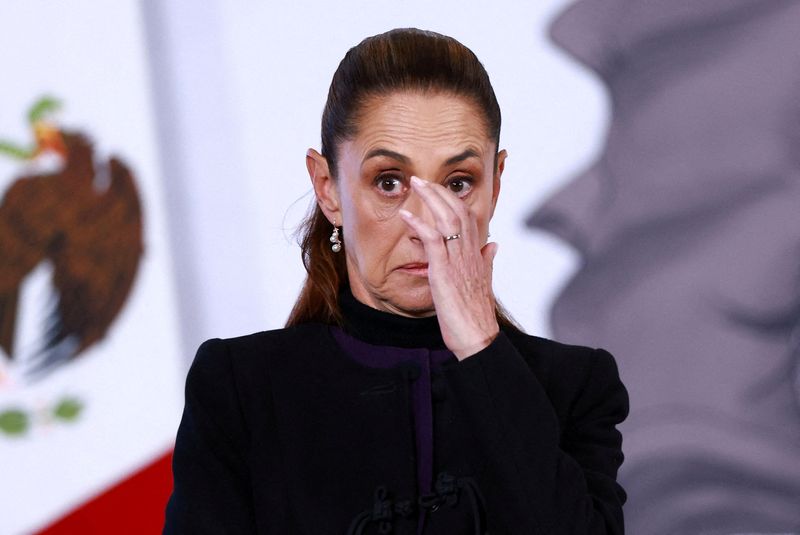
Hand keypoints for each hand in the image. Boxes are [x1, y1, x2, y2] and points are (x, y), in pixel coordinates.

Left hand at [399, 175, 498, 359]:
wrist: (478, 337)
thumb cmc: (476, 315)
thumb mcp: (484, 283)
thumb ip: (487, 261)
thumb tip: (495, 245)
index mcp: (477, 255)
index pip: (469, 217)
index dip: (454, 199)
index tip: (438, 188)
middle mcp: (470, 253)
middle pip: (458, 211)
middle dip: (440, 191)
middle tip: (422, 179)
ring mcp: (457, 261)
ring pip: (447, 219)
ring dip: (430, 198)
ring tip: (415, 184)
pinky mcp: (444, 271)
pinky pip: (432, 240)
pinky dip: (419, 224)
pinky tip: (406, 215)